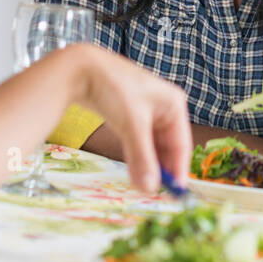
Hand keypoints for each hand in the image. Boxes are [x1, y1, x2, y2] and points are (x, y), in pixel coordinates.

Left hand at [81, 47, 191, 192]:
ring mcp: (147, 112)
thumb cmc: (114, 88)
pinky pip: (139, 141)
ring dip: (148, 164)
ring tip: (145, 186)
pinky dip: (137, 155)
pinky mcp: (131, 116)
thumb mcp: (131, 124)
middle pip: (168, 146)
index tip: (175, 193)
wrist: (80, 69)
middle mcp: (164, 108)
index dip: (178, 169)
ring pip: (152, 146)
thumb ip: (142, 157)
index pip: (182, 144)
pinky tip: (134, 171)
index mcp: (174, 104)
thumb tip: (150, 188)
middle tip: (158, 193)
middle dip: (162, 169)